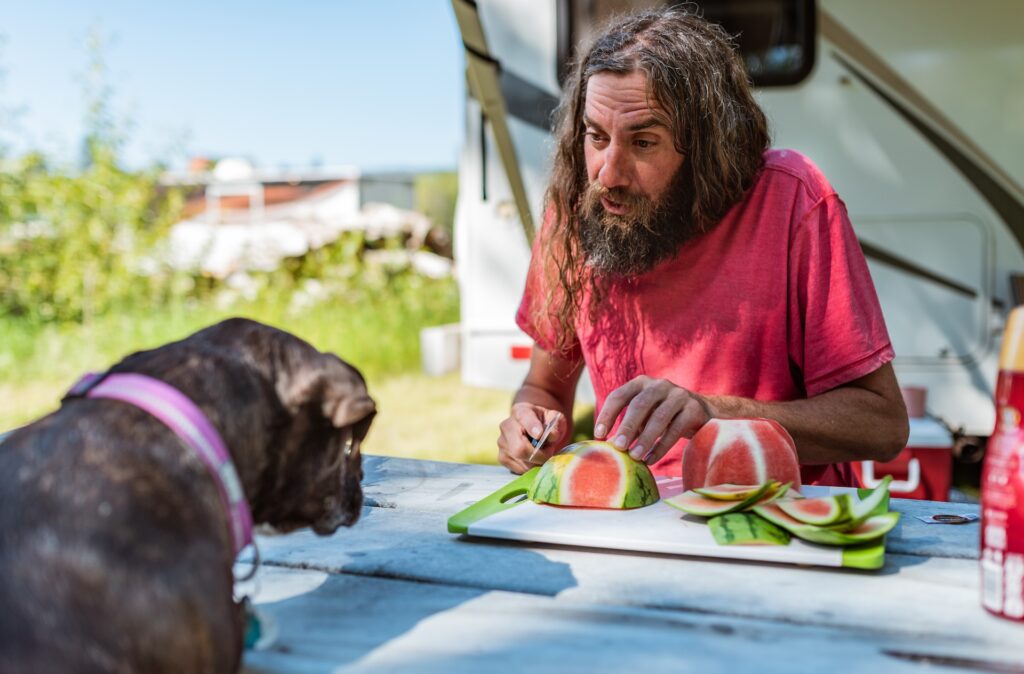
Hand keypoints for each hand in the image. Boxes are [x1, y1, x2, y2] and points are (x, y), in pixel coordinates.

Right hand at [498, 403, 566, 473]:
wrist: (534, 430)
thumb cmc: (545, 423)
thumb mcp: (556, 419)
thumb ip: (555, 425)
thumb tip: (551, 436)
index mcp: (520, 411)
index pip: (524, 418)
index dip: (532, 426)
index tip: (539, 435)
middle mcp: (506, 426)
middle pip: (519, 447)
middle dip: (539, 455)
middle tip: (549, 452)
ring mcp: (502, 443)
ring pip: (521, 461)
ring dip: (537, 462)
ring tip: (543, 453)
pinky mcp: (502, 458)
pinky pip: (519, 469)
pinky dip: (531, 467)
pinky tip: (534, 459)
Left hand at [594, 376, 712, 463]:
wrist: (704, 412)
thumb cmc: (665, 416)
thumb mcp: (645, 418)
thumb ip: (628, 428)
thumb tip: (609, 446)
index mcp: (641, 383)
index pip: (619, 396)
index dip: (607, 415)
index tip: (599, 435)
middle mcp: (660, 385)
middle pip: (640, 404)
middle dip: (627, 426)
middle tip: (618, 447)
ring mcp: (679, 395)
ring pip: (659, 417)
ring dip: (645, 439)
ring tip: (635, 457)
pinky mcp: (694, 409)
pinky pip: (676, 429)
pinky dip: (662, 446)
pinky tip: (651, 459)